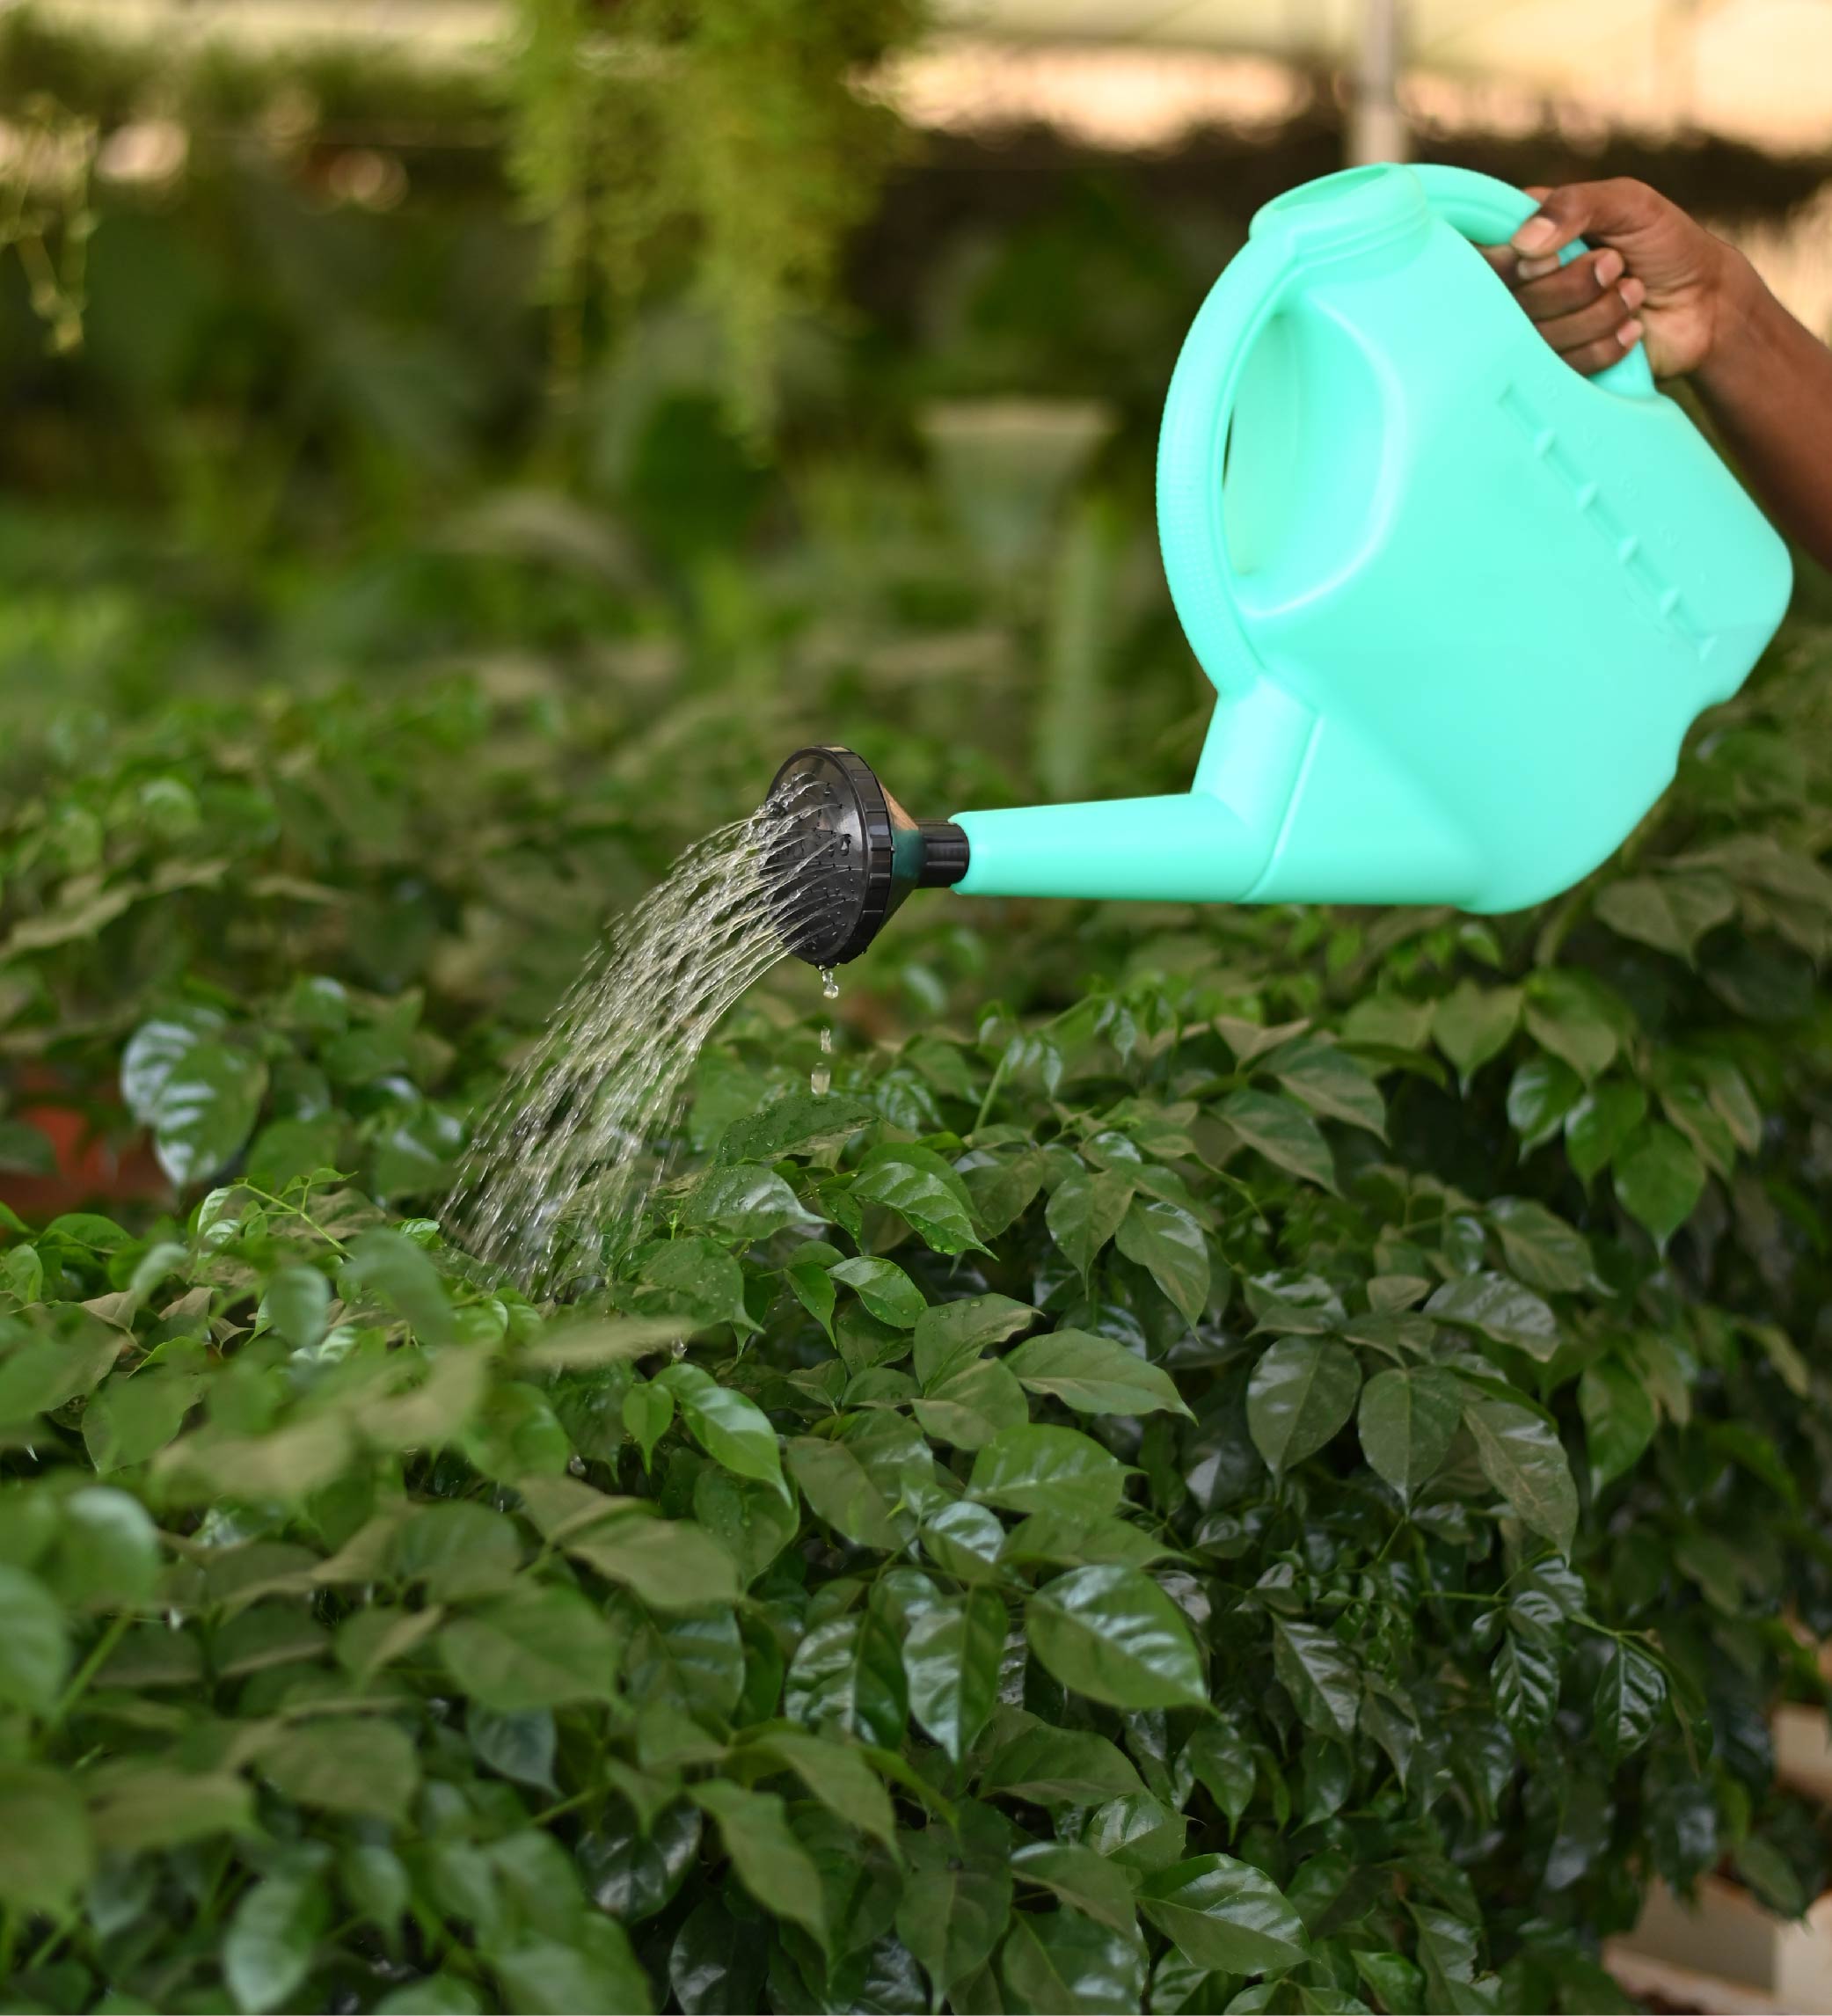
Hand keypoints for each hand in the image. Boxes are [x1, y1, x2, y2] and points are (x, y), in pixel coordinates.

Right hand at [1480, 177, 1745, 381]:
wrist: (1706, 301)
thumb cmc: (1667, 243)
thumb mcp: (1629, 203)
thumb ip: (1576, 204)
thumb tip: (1524, 243)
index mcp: (1528, 238)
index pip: (1485, 256)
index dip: (1516, 262)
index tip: (1552, 256)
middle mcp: (1525, 286)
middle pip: (1514, 302)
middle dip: (1575, 285)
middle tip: (1616, 264)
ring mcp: (1541, 330)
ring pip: (1541, 337)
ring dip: (1601, 313)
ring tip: (1633, 293)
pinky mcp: (1561, 368)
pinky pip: (1566, 366)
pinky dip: (1607, 344)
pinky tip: (1631, 327)